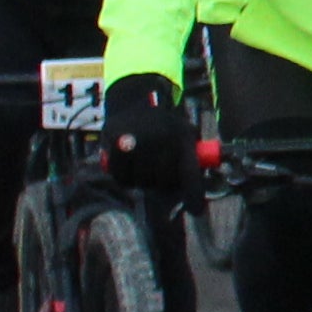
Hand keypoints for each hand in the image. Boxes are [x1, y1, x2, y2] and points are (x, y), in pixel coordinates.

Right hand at [100, 73, 195, 194]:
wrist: (136, 100)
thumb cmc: (165, 124)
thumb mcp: (185, 133)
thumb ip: (191, 157)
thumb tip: (196, 188)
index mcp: (182, 137)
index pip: (189, 171)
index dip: (193, 193)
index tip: (196, 211)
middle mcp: (161, 138)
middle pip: (163, 180)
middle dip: (163, 182)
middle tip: (161, 175)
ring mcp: (137, 140)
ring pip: (141, 181)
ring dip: (144, 180)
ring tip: (145, 166)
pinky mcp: (115, 142)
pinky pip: (121, 176)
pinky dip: (126, 177)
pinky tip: (130, 167)